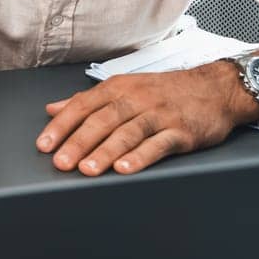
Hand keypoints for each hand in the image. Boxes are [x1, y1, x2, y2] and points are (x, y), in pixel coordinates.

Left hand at [36, 60, 258, 175]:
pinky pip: (158, 145)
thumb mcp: (123, 88)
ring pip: (126, 133)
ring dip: (104, 152)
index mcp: (117, 88)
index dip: (61, 127)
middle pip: (101, 121)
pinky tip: (125, 169)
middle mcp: (135, 99)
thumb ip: (87, 101)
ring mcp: (159, 115)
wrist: (215, 88)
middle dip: (77, 143)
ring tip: (86, 170)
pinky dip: (140, 157)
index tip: (44, 145)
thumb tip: (53, 109)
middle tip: (60, 162)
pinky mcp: (181, 132)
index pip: (82, 106)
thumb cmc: (165, 91)